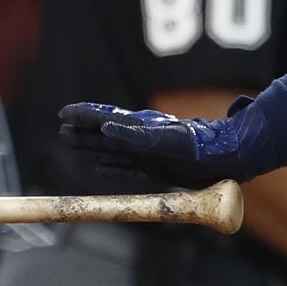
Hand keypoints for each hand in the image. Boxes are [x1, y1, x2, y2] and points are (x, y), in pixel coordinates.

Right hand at [57, 98, 270, 187]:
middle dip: (82, 132)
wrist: (225, 158)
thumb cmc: (198, 147)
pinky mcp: (156, 171)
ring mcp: (147, 155)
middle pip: (103, 136)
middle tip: (61, 130)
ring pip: (110, 152)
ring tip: (73, 144)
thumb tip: (107, 126)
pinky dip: (109, 170)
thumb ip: (136, 135)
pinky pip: (125, 172)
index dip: (83, 116)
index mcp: (139, 129)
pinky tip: (99, 170)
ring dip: (91, 149)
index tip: (63, 113)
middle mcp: (140, 140)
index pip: (104, 119)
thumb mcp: (166, 141)